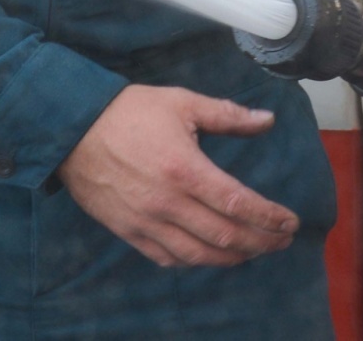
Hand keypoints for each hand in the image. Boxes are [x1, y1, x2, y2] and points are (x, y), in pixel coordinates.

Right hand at [57, 84, 299, 267]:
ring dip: (233, 257)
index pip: (238, 203)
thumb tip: (267, 120)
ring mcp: (147, 222)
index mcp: (185, 169)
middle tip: (282, 240)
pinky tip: (210, 255)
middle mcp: (168, 202)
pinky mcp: (128, 231)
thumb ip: (227, 115)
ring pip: (198, 254)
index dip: (269, 217)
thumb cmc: (129, 111)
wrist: (72, 129)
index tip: (290, 221)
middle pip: (225, 236)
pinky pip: (167, 257)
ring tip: (254, 251)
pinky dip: (194, 260)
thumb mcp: (182, 103)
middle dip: (261, 242)